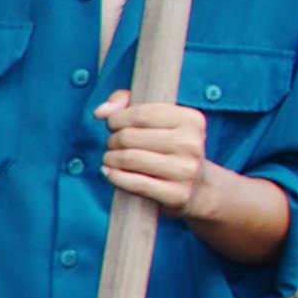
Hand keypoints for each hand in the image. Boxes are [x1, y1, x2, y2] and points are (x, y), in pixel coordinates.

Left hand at [97, 92, 213, 217]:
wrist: (197, 186)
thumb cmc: (167, 146)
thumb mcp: (156, 119)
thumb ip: (125, 104)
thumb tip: (100, 112)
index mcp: (191, 120)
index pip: (140, 114)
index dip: (116, 119)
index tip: (113, 125)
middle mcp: (192, 143)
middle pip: (129, 137)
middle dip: (112, 140)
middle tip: (114, 145)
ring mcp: (186, 170)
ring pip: (128, 159)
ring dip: (110, 158)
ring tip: (111, 158)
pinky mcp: (177, 193)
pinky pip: (134, 183)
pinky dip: (114, 177)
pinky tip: (110, 173)